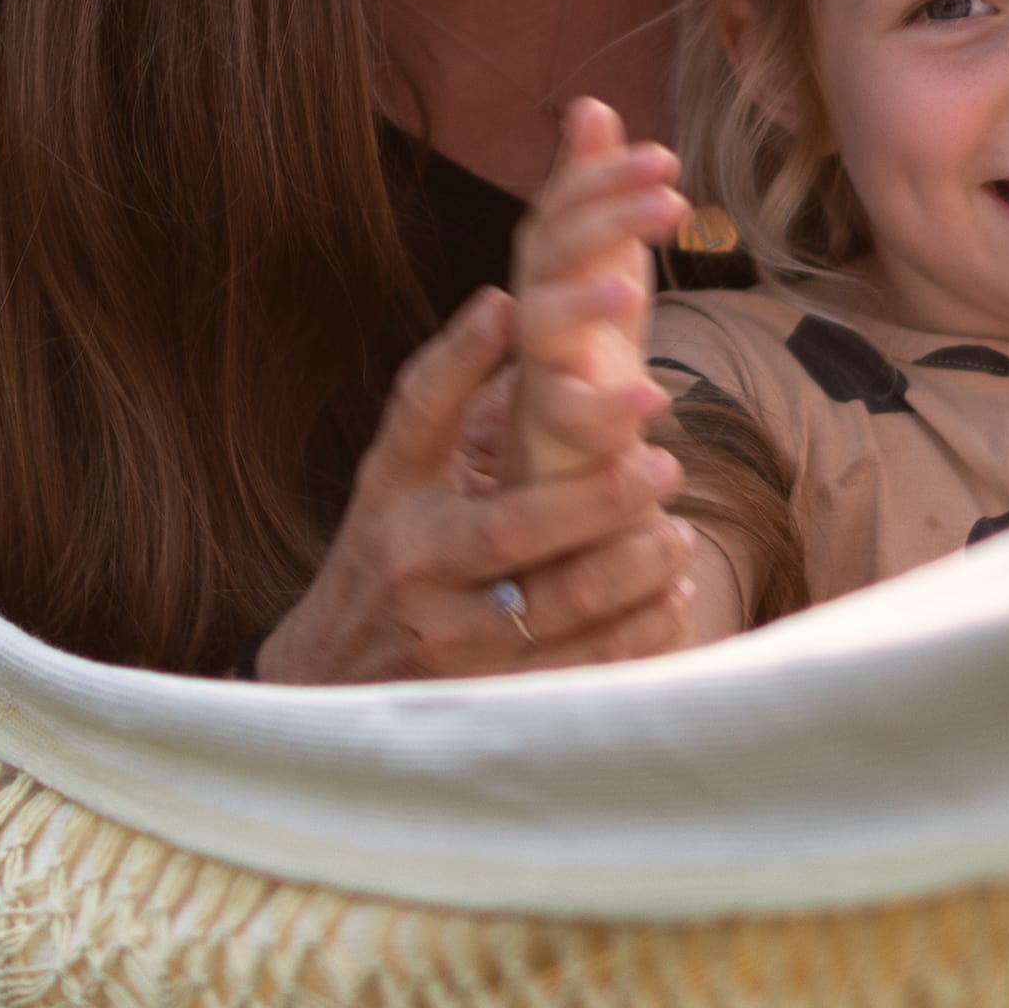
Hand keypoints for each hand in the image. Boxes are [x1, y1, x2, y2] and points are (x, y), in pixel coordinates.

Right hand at [251, 286, 695, 682]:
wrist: (331, 675)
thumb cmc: (382, 545)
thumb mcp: (394, 467)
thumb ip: (445, 388)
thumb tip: (507, 302)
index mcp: (413, 526)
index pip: (487, 483)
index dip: (566, 455)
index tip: (642, 401)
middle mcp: (431, 595)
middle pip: (534, 553)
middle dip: (610, 506)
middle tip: (667, 466)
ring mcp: (463, 658)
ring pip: (566, 619)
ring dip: (637, 576)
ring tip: (677, 536)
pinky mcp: (495, 706)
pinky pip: (581, 675)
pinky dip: (637, 637)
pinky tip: (670, 600)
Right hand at [510, 100, 685, 485]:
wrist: (560, 462)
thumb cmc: (584, 354)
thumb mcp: (599, 267)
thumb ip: (594, 193)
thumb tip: (590, 105)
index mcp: (550, 270)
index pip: (564, 209)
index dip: (605, 179)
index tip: (666, 157)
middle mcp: (536, 313)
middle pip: (550, 254)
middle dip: (604, 219)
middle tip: (672, 195)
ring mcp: (541, 373)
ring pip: (542, 331)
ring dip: (582, 302)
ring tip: (629, 286)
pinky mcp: (559, 436)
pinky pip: (574, 420)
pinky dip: (611, 411)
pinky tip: (657, 397)